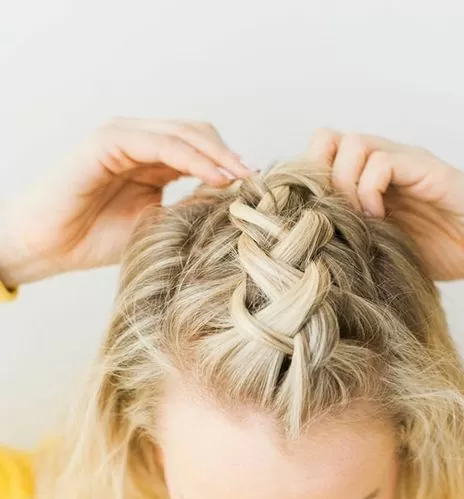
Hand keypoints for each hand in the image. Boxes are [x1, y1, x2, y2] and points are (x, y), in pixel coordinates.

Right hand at [0, 117, 251, 285]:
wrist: (49, 246)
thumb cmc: (96, 239)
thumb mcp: (157, 226)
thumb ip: (190, 208)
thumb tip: (232, 201)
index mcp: (153, 159)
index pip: (201, 150)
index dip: (230, 165)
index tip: (259, 188)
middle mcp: (141, 142)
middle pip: (198, 134)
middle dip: (230, 156)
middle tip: (256, 181)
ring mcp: (124, 137)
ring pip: (183, 133)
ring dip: (217, 155)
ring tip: (241, 178)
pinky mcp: (109, 140)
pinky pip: (159, 142)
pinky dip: (191, 157)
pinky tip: (214, 176)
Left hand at [306, 128, 463, 282]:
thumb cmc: (445, 251)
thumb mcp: (384, 249)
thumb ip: (354, 240)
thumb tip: (310, 256)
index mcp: (369, 180)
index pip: (319, 158)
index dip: (308, 183)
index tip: (314, 219)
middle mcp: (383, 163)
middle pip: (326, 141)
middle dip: (320, 180)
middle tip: (334, 216)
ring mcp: (404, 162)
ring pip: (350, 145)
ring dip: (346, 185)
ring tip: (360, 220)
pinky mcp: (426, 169)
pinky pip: (381, 162)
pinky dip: (370, 190)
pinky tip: (379, 218)